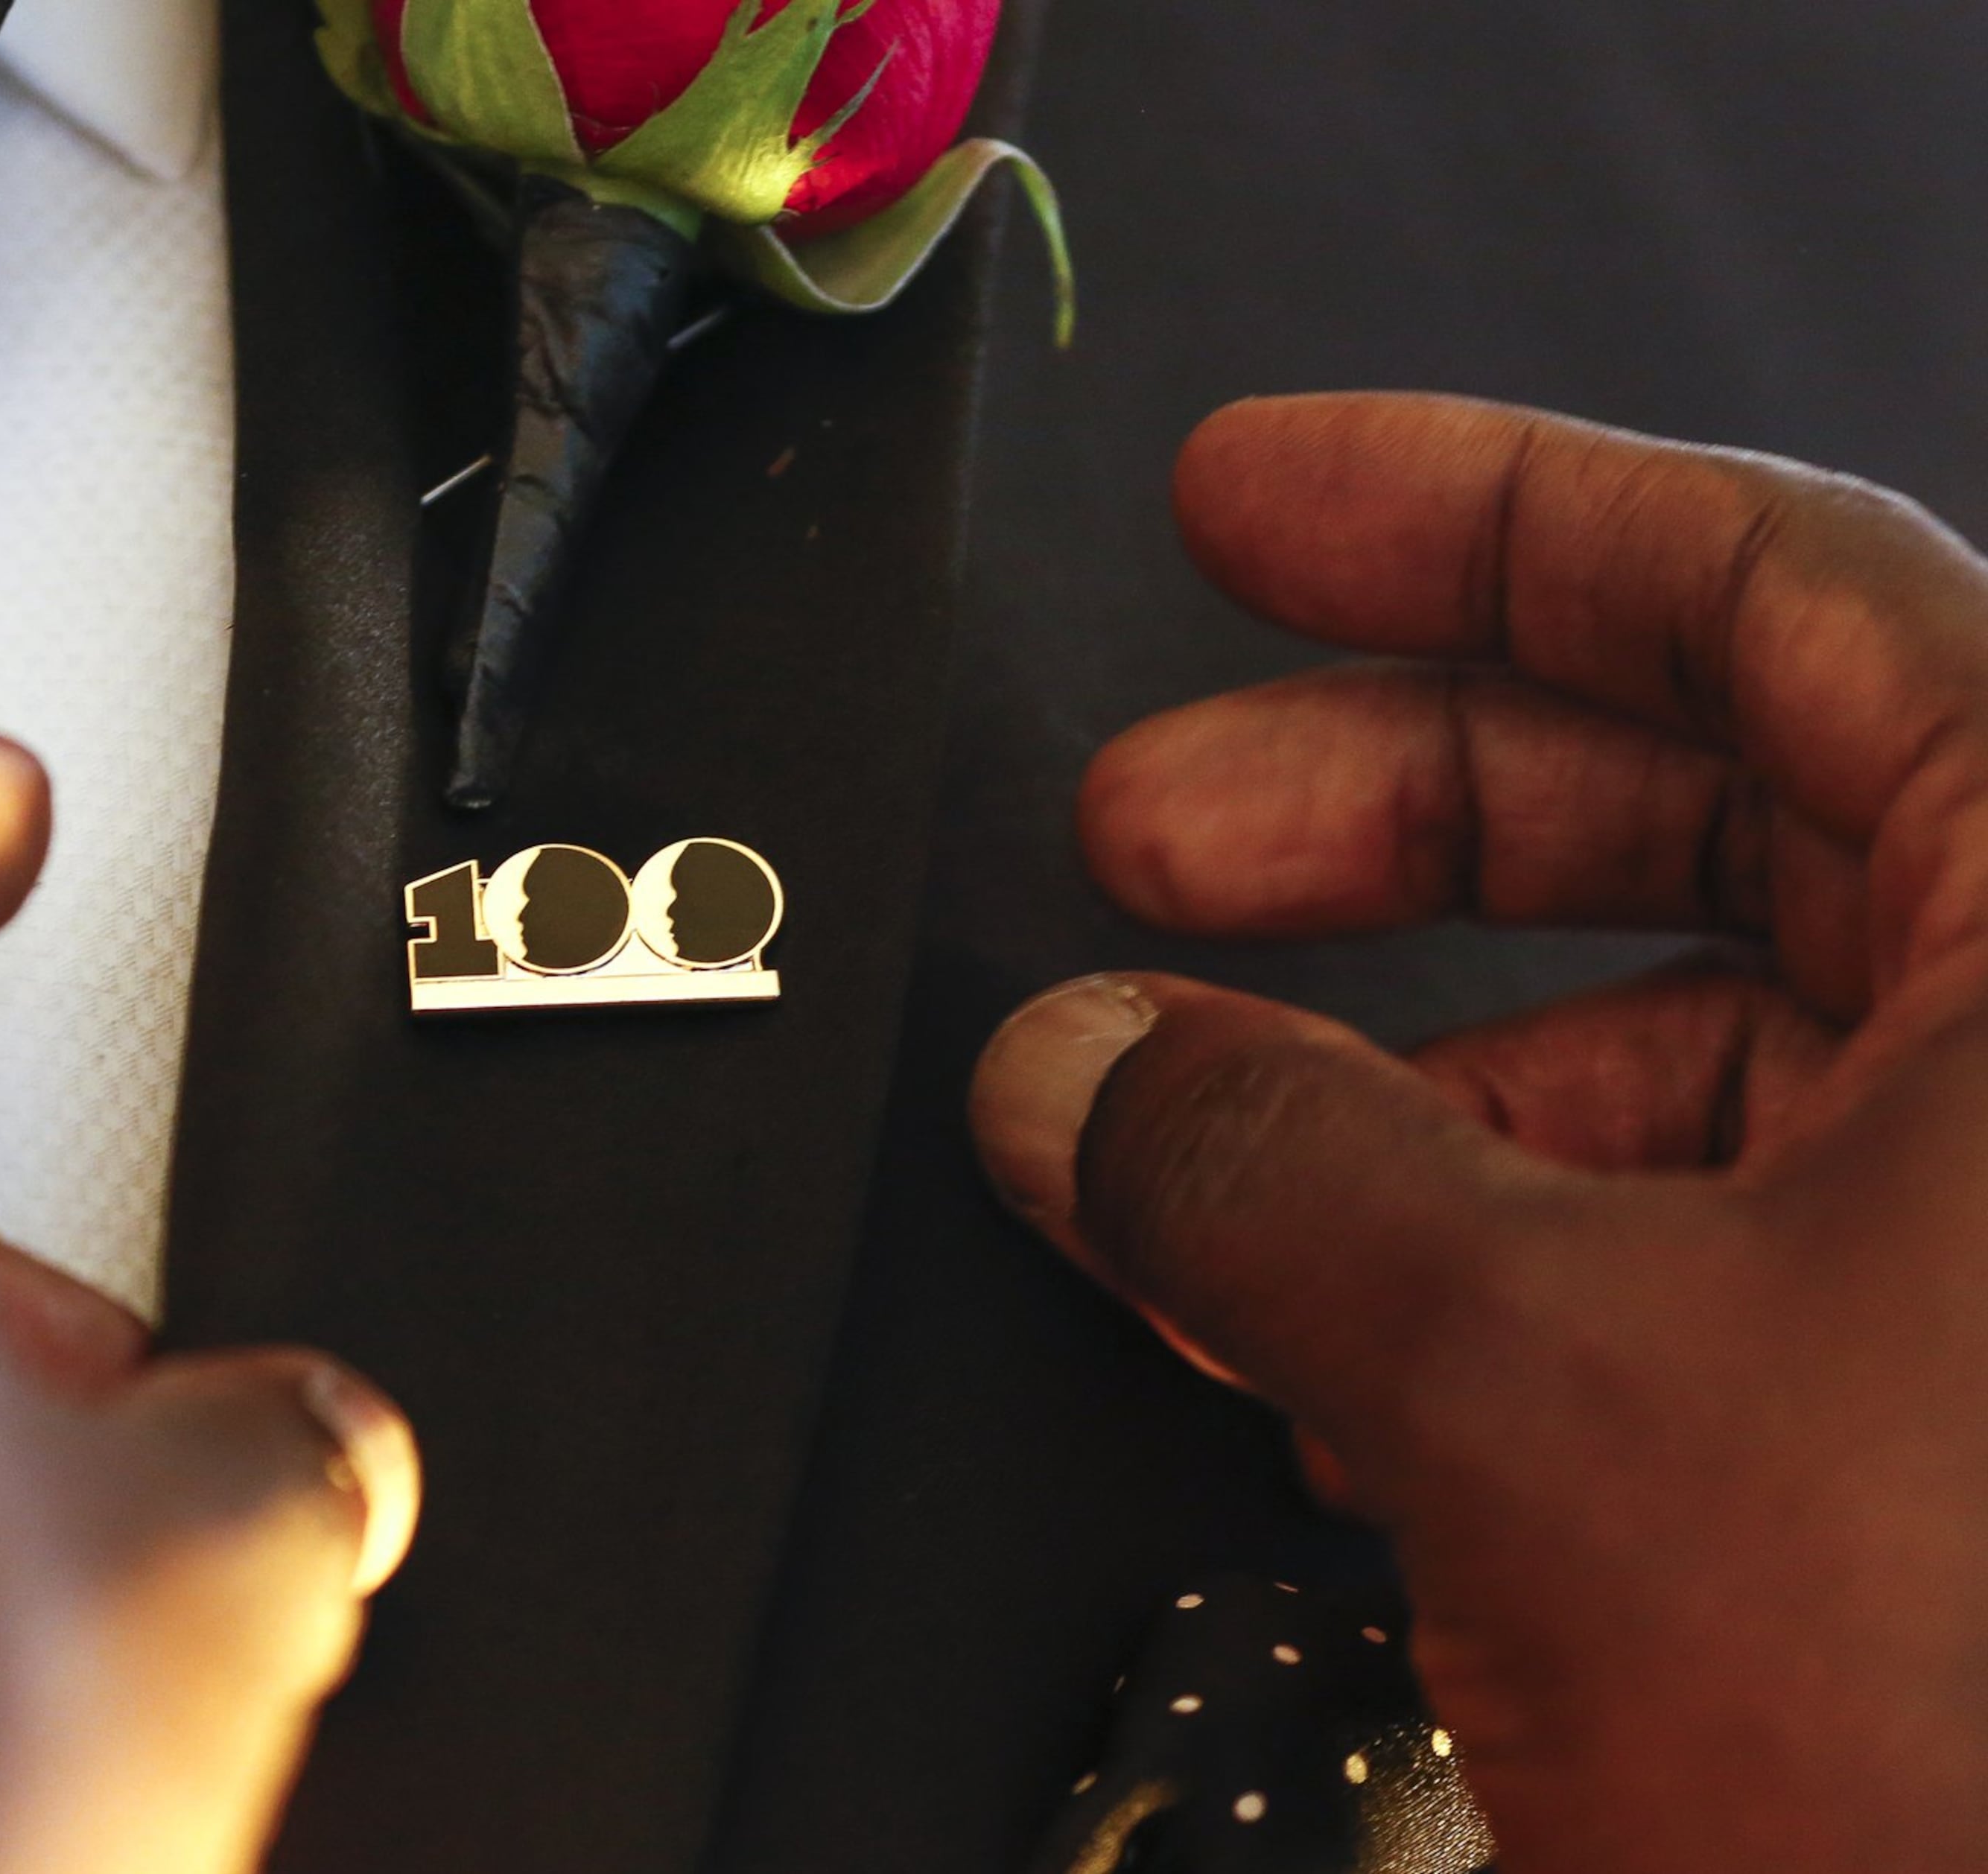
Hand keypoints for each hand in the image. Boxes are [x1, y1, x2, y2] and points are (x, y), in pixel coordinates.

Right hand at [972, 395, 1987, 1871]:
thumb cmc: (1985, 1746)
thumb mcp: (1539, 1378)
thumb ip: (1261, 1169)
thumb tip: (1084, 1073)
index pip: (1766, 588)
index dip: (1471, 519)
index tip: (1261, 505)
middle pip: (1704, 804)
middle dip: (1383, 805)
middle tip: (1161, 814)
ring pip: (1678, 1048)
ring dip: (1395, 1071)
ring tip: (1178, 1109)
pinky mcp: (1954, 1426)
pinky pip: (1687, 1241)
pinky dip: (1476, 1246)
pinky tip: (1309, 1310)